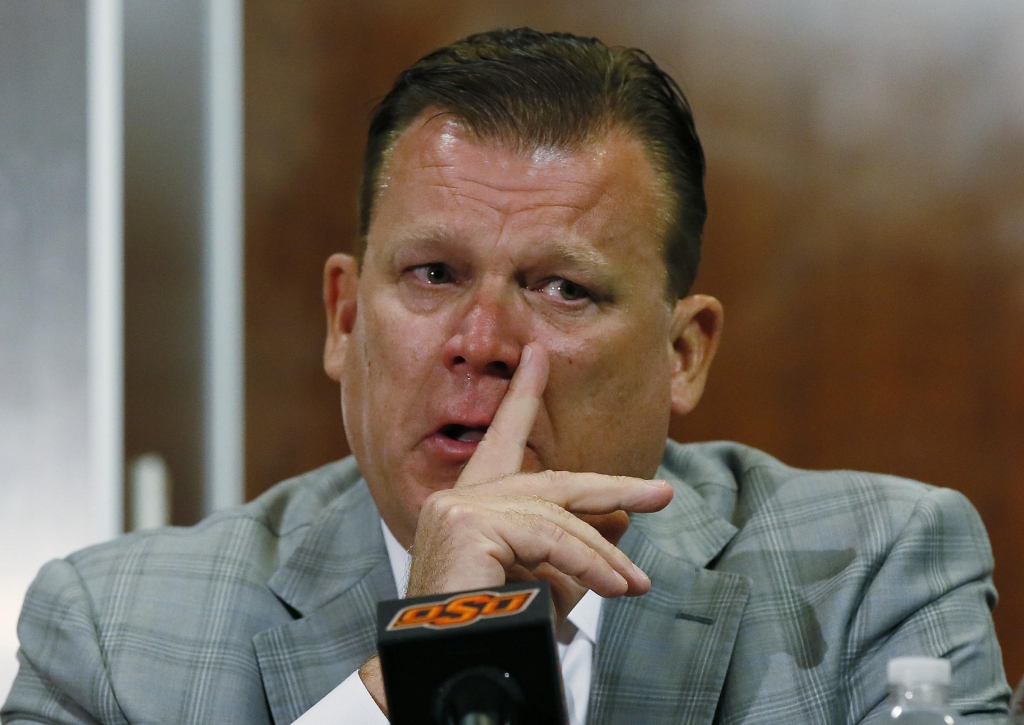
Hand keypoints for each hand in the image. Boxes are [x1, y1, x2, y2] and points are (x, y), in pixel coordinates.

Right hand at [405, 343, 673, 620]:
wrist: (448, 666)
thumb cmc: (491, 632)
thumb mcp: (543, 583)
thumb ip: (572, 547)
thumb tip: (618, 519)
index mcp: (470, 507)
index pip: (503, 445)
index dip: (522, 399)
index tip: (536, 359)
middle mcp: (459, 499)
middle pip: (550, 481)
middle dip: (610, 487)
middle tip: (661, 494)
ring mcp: (458, 507)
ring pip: (556, 516)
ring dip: (603, 556)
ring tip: (634, 587)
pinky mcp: (466, 524)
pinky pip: (548, 537)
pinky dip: (587, 563)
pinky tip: (612, 587)